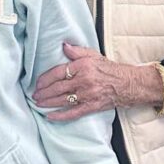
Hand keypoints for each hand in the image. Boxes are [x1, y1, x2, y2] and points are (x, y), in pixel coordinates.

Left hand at [33, 43, 159, 120]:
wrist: (129, 83)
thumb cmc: (110, 69)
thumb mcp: (93, 55)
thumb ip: (77, 51)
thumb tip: (63, 46)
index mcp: (83, 66)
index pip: (58, 72)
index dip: (45, 78)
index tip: (38, 83)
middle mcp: (84, 80)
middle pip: (58, 87)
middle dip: (44, 92)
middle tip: (34, 95)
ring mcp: (88, 95)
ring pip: (63, 100)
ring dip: (49, 102)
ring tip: (38, 103)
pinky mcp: (93, 106)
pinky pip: (74, 113)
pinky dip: (61, 116)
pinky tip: (50, 116)